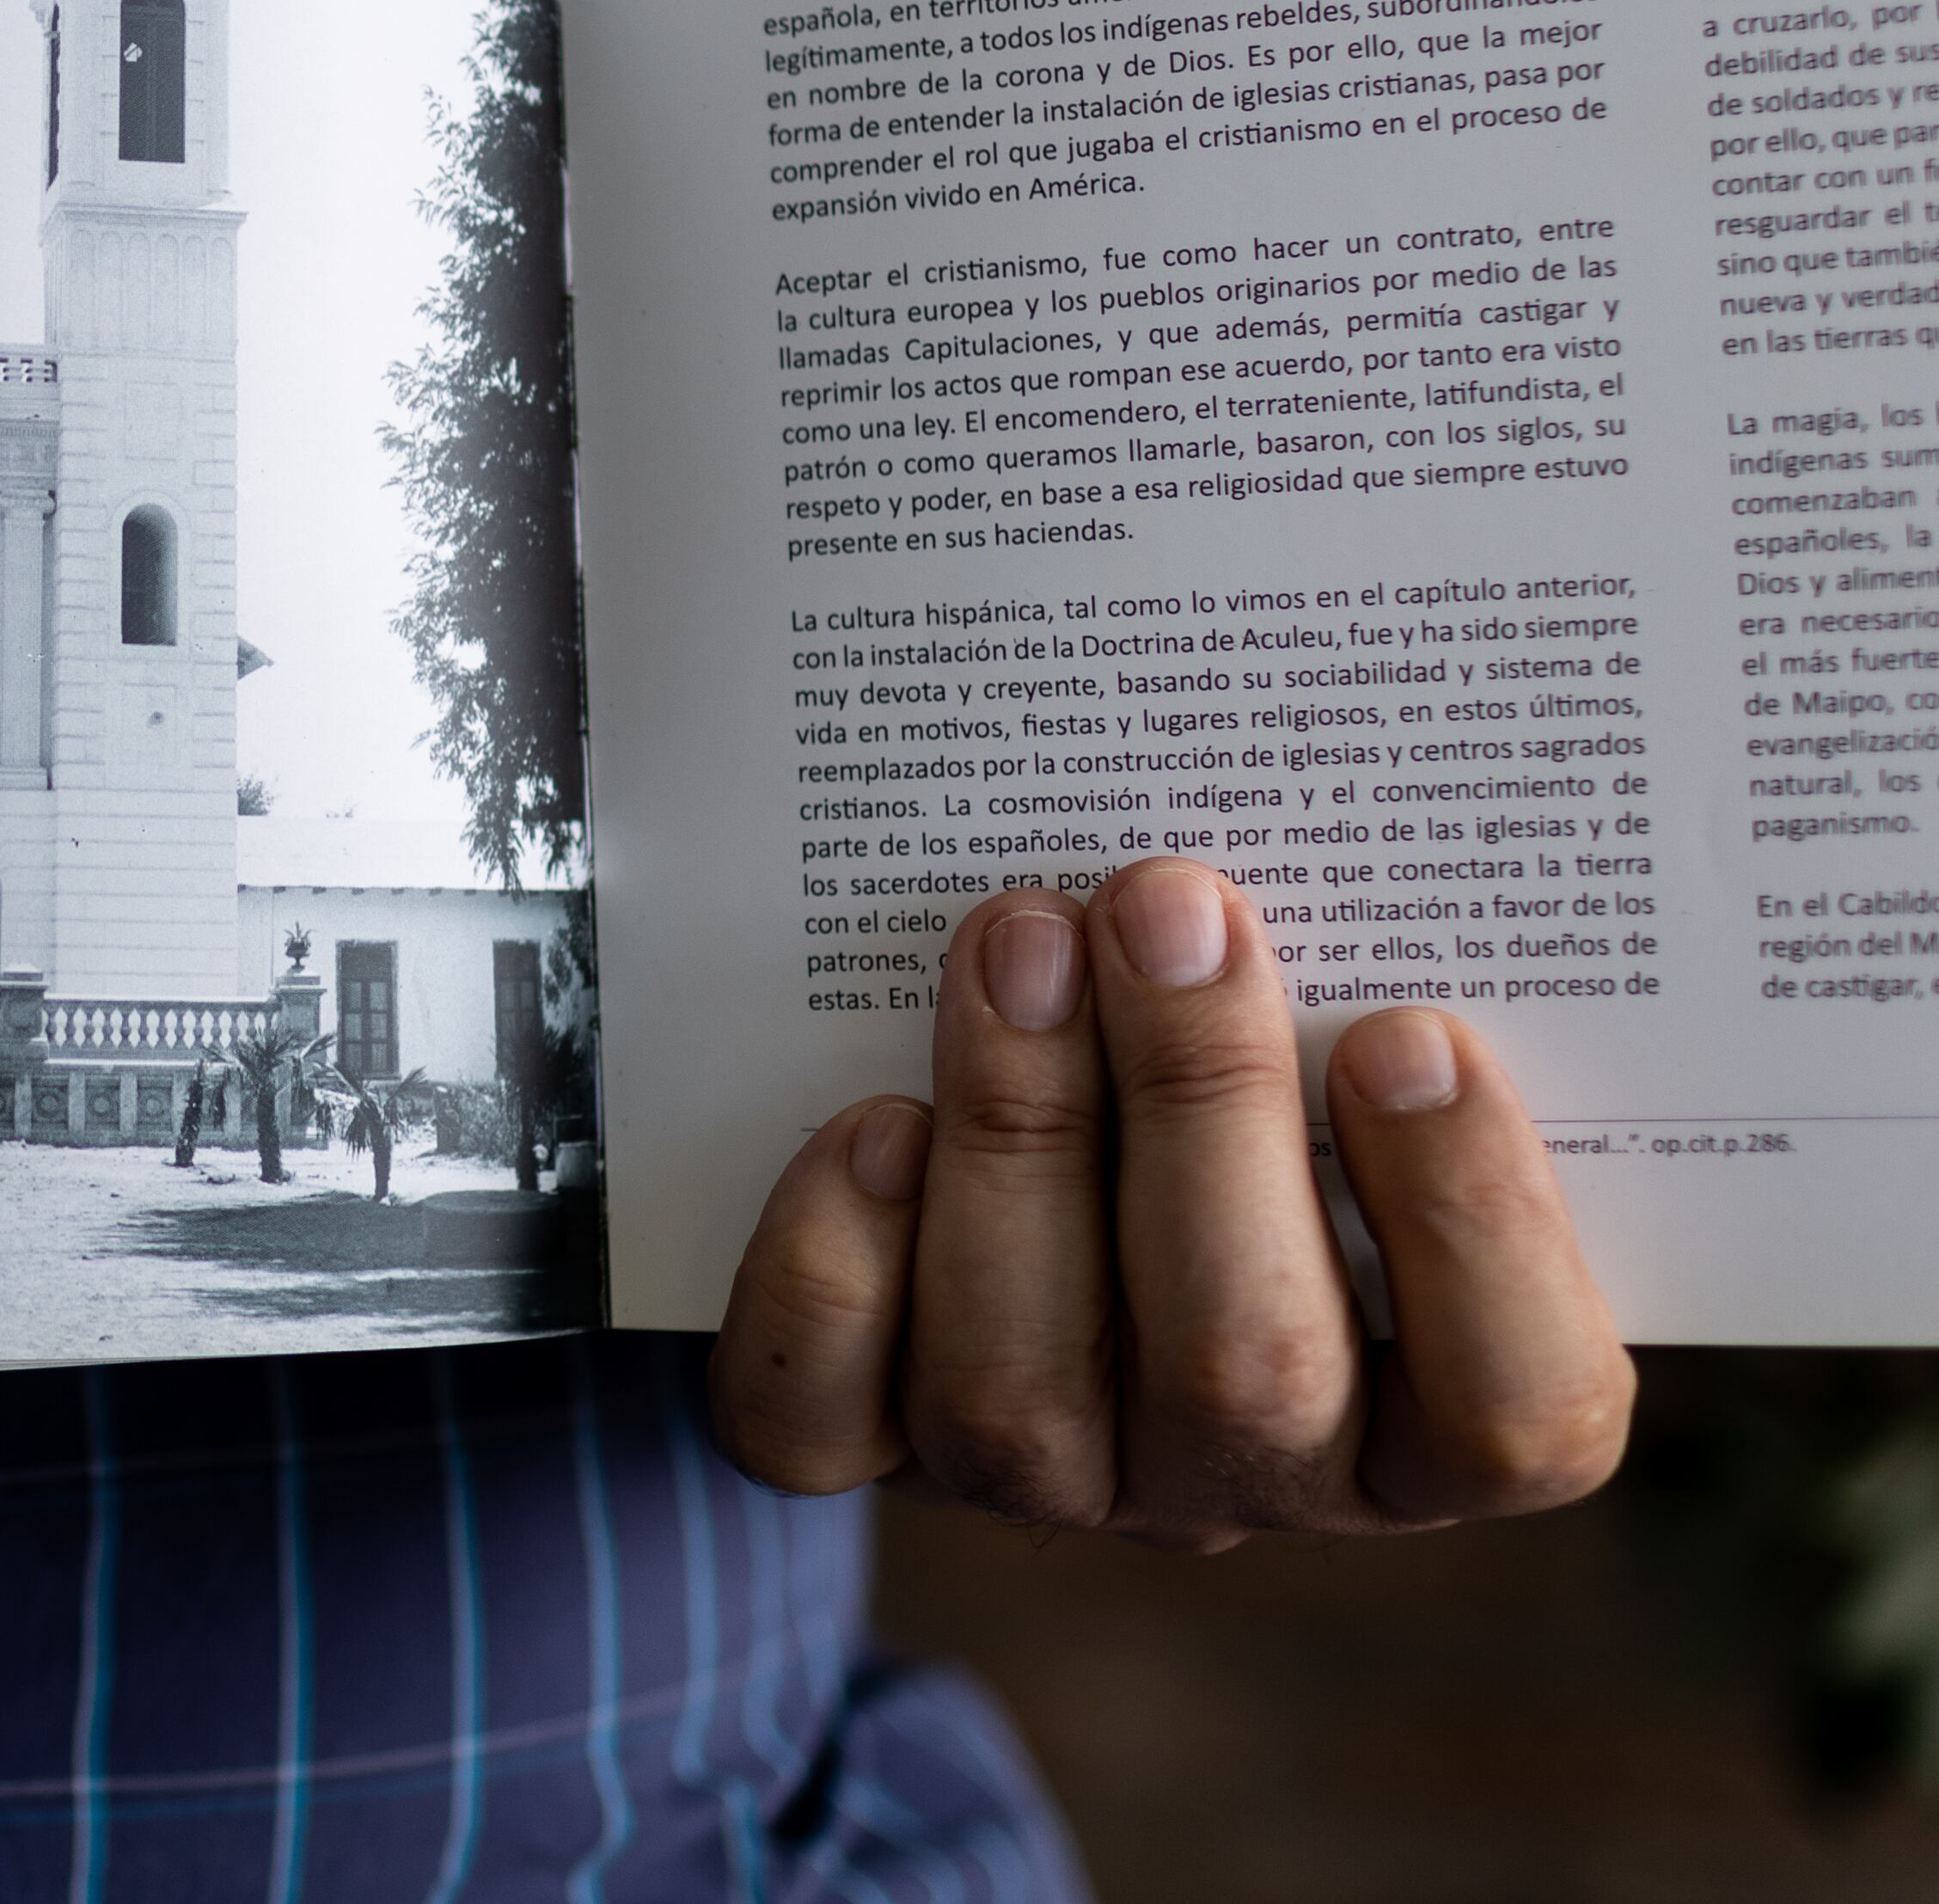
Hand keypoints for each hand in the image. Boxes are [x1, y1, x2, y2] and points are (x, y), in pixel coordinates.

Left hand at [710, 857, 1630, 1547]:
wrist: (1041, 1194)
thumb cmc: (1258, 1102)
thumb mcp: (1361, 1069)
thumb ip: (1384, 1014)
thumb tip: (1318, 863)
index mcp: (1425, 1421)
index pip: (1521, 1410)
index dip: (1474, 1228)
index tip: (1409, 1030)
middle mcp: (1245, 1479)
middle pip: (1247, 1373)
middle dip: (1201, 1105)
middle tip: (1166, 894)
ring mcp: (1052, 1480)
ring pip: (1018, 1388)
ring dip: (1019, 1133)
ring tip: (1020, 938)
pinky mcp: (867, 1452)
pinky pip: (821, 1414)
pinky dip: (836, 1264)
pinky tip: (873, 1124)